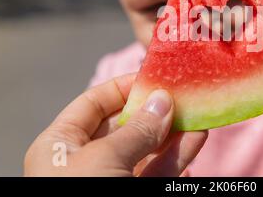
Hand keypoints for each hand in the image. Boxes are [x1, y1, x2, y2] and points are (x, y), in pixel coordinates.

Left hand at [24, 74, 206, 175]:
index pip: (94, 103)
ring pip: (148, 149)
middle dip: (155, 110)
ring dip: (174, 133)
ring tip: (199, 115)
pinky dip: (178, 158)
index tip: (155, 77)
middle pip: (125, 124)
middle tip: (184, 94)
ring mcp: (113, 179)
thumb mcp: (104, 160)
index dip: (123, 87)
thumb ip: (137, 130)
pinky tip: (196, 142)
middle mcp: (87, 160)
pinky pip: (158, 172)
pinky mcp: (135, 195)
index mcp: (62, 144)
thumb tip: (163, 99)